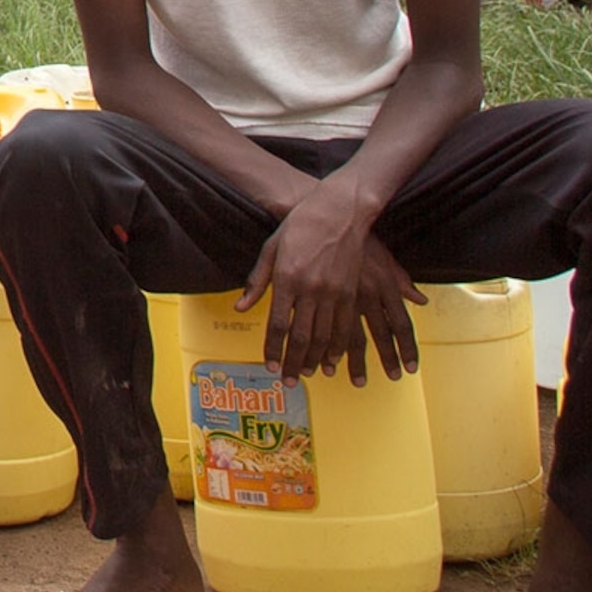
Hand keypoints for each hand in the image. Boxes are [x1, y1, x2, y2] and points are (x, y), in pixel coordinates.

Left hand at [241, 187, 424, 383]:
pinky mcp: (351, 291)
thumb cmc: (298, 227)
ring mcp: (333, 291)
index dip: (273, 349)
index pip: (277, 324)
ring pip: (325, 337)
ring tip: (306, 374)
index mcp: (286, 279)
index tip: (269, 365)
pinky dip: (338, 347)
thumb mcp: (270, 249)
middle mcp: (310, 289)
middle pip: (301, 337)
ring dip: (315, 360)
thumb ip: (256, 281)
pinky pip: (345, 327)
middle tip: (287, 381)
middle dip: (293, 362)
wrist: (337, 211)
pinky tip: (332, 359)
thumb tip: (240, 307)